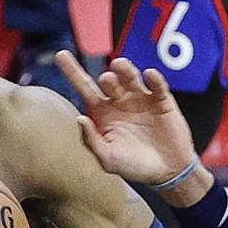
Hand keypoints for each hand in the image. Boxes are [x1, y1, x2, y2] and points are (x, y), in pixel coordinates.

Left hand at [56, 51, 195, 185]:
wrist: (167, 173)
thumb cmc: (134, 166)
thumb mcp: (108, 159)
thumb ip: (92, 140)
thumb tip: (79, 118)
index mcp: (103, 111)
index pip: (84, 87)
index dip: (72, 71)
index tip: (60, 55)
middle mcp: (120, 101)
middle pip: (110, 80)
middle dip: (108, 77)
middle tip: (107, 79)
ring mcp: (141, 99)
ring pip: (131, 77)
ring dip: (125, 69)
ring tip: (119, 65)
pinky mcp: (162, 102)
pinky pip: (157, 86)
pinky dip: (154, 79)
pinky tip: (149, 75)